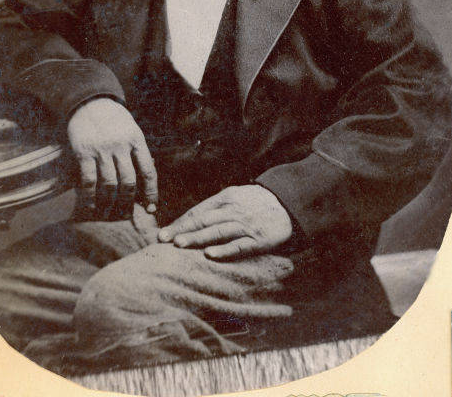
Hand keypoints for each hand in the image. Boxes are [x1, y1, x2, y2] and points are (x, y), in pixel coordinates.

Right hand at [67, 98, 157, 217]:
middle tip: (126, 215)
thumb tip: (145, 178)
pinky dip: (90, 197)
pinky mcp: (83, 152)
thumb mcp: (131, 129)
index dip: (151, 192)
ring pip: (109, 183)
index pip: (148, 170)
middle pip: (129, 181)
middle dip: (128, 202)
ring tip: (108, 214)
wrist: (89, 102)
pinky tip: (91, 207)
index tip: (151, 207)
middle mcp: (121, 145)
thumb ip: (137, 151)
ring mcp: (102, 149)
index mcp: (136, 139)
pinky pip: (89, 180)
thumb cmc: (113, 118)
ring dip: (109, 203)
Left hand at [158, 185, 292, 259]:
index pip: (198, 211)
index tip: (163, 233)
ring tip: (180, 244)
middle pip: (204, 220)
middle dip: (183, 229)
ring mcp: (246, 225)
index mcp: (226, 197)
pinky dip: (224, 250)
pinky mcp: (258, 239)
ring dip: (198, 238)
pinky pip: (239, 245)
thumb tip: (189, 220)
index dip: (180, 222)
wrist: (288, 204)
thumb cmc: (256, 202)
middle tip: (164, 239)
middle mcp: (234, 210)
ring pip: (218, 231)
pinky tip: (210, 254)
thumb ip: (215, 207)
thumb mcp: (235, 196)